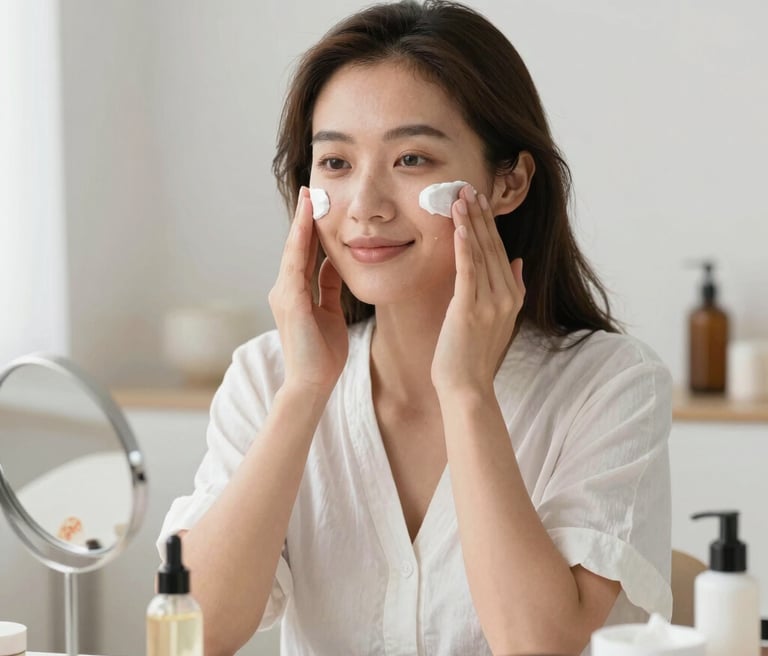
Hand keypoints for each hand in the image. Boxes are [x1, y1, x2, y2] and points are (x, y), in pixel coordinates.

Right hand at [268, 187, 348, 392]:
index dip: (310, 229)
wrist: (312, 383)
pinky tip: (308, 225)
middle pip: (295, 247)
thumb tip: (334, 263)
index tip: (317, 205)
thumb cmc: (322, 353)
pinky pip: (296, 266)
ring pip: (293, 251)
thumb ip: (328, 286)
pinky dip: (301, 243)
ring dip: (301, 223)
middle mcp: (284, 290)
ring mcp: (284, 295)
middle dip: (304, 218)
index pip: (303, 253)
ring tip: (309, 198)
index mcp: (294, 293)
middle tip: (311, 189)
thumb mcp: (330, 311)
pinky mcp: (290, 302)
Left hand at [431, 185, 524, 397]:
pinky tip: (460, 227)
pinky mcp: (469, 309)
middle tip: (470, 187)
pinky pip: (468, 272)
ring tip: (461, 197)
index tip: (481, 201)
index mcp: (512, 297)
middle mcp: (506, 296)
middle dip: (481, 216)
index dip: (490, 225)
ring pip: (480, 254)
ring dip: (471, 223)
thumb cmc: (475, 356)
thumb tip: (518, 262)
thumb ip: (511, 290)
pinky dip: (465, 247)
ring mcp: (489, 303)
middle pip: (493, 247)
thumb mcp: (499, 321)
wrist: (467, 388)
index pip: (501, 252)